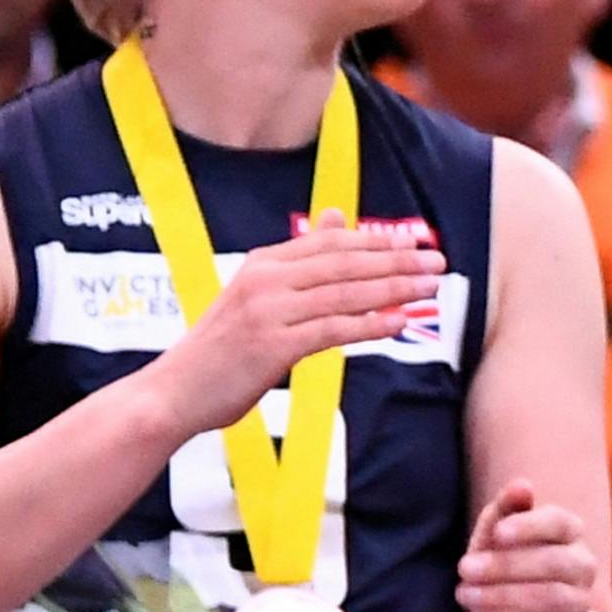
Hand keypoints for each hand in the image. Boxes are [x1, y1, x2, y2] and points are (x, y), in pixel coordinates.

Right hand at [148, 214, 441, 436]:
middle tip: (437, 263)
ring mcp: (268, 312)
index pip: (331, 244)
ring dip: (394, 290)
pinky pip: (332, 330)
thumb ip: (300, 263)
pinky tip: (400, 322)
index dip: (377, 242)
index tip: (415, 243)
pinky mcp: (272, 346)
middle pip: (344, 265)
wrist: (174, 393)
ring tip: (430, 289)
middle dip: (396, 263)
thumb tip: (336, 219)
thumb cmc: (221, 350)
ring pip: (344, 294)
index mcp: (263, 264)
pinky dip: (370, 325)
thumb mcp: (257, 296)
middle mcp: (265, 280)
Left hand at [452, 480, 599, 611]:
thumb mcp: (496, 540)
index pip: (561, 523)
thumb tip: (522, 484)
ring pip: (550, 596)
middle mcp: (582, 566)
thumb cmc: (505, 570)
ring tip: (464, 595)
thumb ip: (505, 511)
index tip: (498, 533)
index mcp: (569, 535)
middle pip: (554, 562)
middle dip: (505, 564)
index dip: (531, 526)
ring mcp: (579, 603)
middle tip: (463, 568)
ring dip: (502, 595)